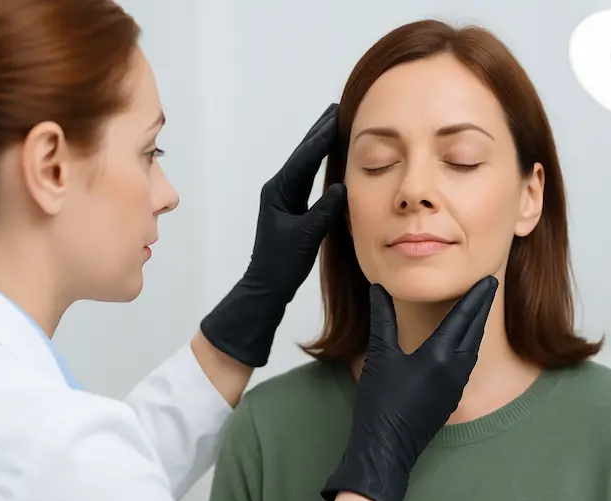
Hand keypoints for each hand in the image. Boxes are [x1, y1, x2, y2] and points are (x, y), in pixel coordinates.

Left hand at [200, 104, 345, 366]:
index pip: (304, 159)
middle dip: (319, 131)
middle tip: (337, 107)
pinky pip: (308, 177)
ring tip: (335, 122)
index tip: (338, 117)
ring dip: (320, 143)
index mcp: (278, 191)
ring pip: (305, 163)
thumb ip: (324, 211)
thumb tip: (342, 186)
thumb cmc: (282, 263)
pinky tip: (329, 155)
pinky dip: (320, 162)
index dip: (321, 138)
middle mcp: (279, 188)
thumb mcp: (306, 237)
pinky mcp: (291, 206)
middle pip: (302, 154)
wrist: (268, 284)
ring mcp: (284, 196)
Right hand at [321, 276, 498, 500]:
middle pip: (474, 331)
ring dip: (476, 327)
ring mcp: (456, 386)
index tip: (489, 279)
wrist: (386, 448)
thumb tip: (379, 290)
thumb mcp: (380, 356)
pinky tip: (461, 343)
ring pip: (472, 348)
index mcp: (440, 355)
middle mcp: (455, 370)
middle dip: (481, 308)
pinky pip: (466, 364)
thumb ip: (382, 318)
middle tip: (489, 287)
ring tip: (477, 310)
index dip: (477, 296)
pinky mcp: (451, 399)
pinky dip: (467, 346)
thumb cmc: (380, 404)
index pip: (464, 317)